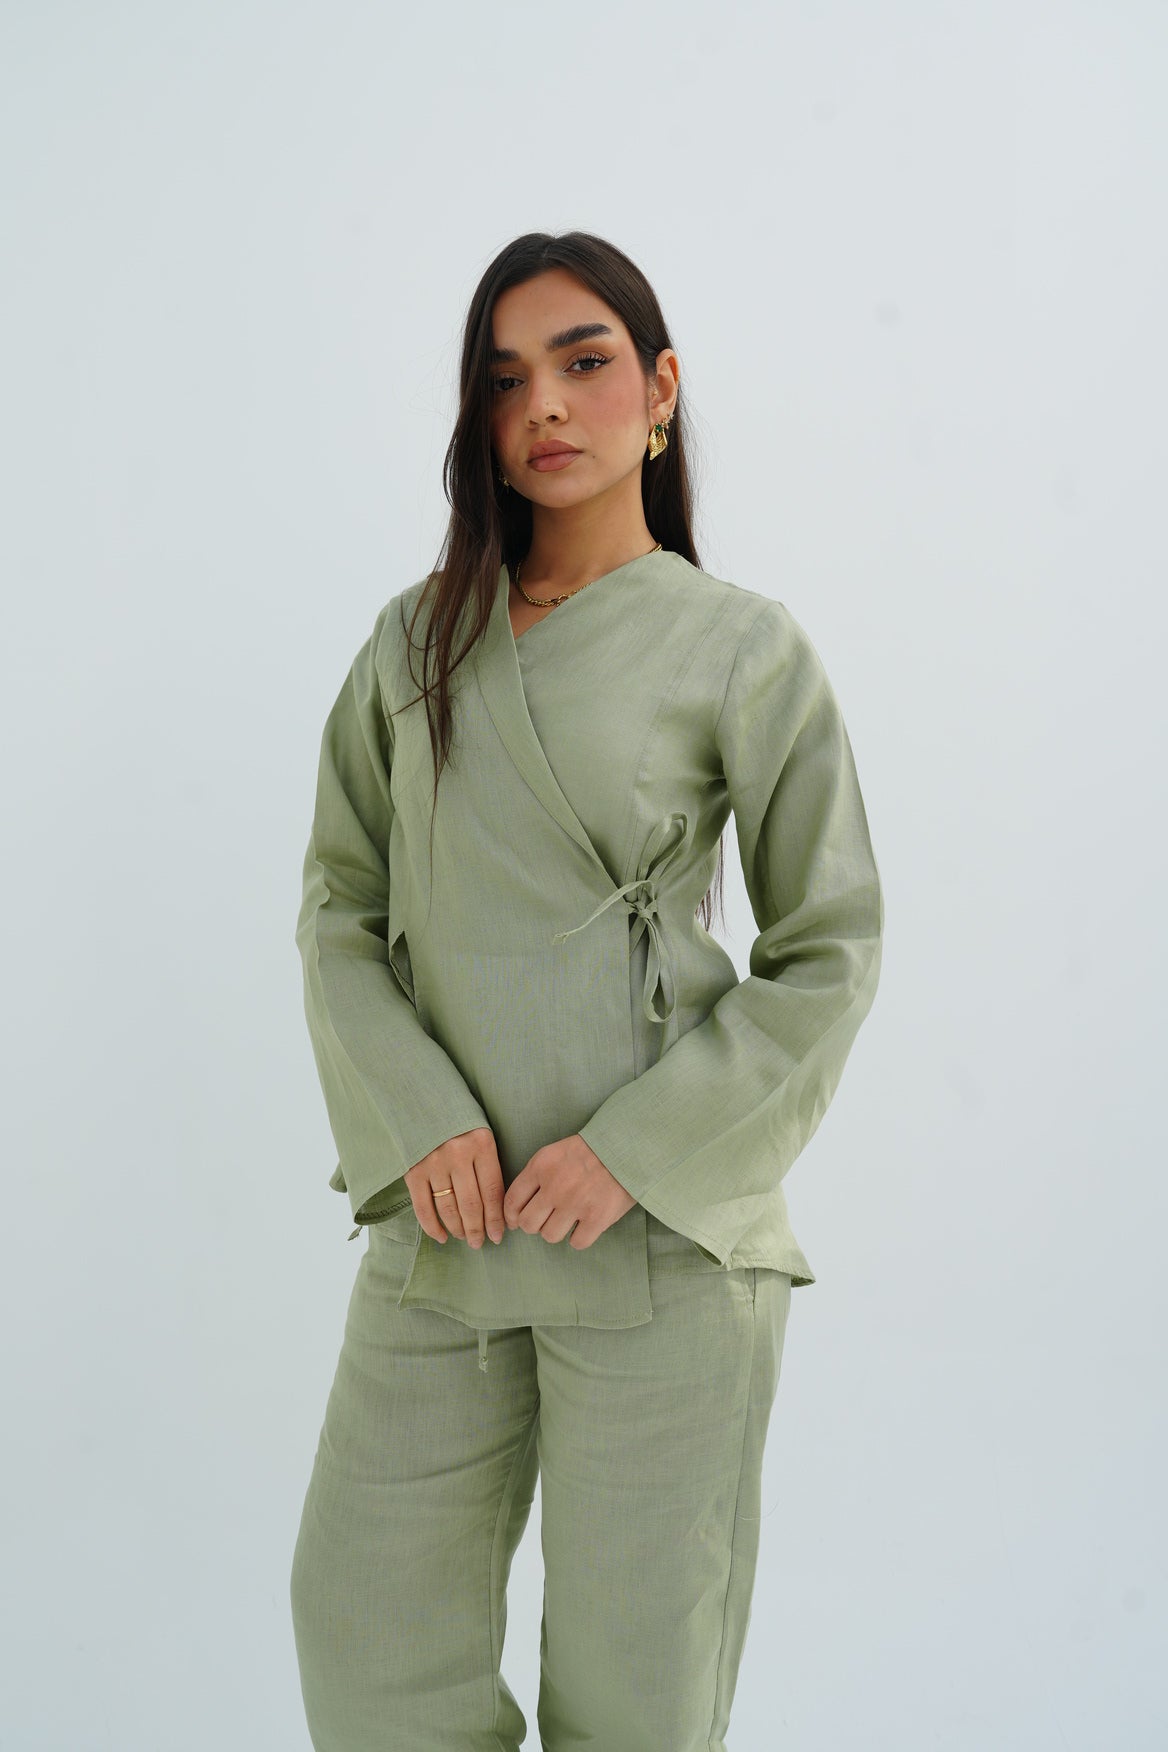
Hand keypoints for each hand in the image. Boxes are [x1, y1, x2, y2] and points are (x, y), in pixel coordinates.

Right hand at [405, 1127, 505, 1247]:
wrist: (419, 1100)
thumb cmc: (457, 1119)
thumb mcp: (479, 1133)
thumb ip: (487, 1163)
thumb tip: (497, 1206)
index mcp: (481, 1144)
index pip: (492, 1191)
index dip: (496, 1218)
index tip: (498, 1235)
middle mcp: (458, 1154)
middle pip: (471, 1204)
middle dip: (478, 1229)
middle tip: (480, 1243)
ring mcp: (433, 1163)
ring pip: (449, 1208)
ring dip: (458, 1229)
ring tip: (465, 1238)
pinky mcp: (412, 1170)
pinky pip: (423, 1207)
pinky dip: (432, 1227)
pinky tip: (442, 1237)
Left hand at [502, 1134, 634, 1248]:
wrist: (629, 1147)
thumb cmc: (591, 1150)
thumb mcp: (556, 1152)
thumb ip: (536, 1176)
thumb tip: (518, 1210)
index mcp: (541, 1166)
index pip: (512, 1201)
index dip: (512, 1217)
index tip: (517, 1221)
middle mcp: (555, 1186)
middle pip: (528, 1224)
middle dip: (535, 1224)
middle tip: (548, 1219)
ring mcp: (576, 1203)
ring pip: (549, 1236)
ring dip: (558, 1231)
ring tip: (569, 1220)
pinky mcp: (597, 1217)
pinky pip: (576, 1243)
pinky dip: (580, 1237)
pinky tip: (586, 1225)